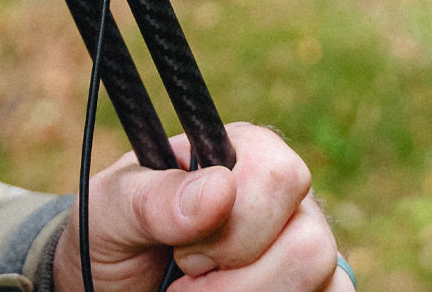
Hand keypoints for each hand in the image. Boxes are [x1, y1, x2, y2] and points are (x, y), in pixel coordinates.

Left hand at [53, 125, 350, 291]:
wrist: (111, 285)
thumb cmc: (112, 237)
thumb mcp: (112, 210)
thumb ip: (154, 196)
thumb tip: (220, 187)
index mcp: (237, 152)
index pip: (279, 172)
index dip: (235, 224)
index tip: (183, 251)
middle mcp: (282, 197)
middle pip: (310, 241)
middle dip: (238, 276)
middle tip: (187, 276)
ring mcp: (304, 245)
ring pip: (320, 276)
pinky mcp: (313, 288)